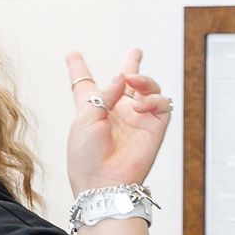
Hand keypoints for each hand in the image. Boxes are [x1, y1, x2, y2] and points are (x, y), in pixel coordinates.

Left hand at [65, 49, 171, 193]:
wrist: (102, 181)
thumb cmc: (86, 156)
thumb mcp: (84, 120)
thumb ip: (103, 95)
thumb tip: (121, 78)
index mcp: (92, 110)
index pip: (86, 85)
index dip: (79, 69)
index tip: (72, 54)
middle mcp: (116, 112)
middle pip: (125, 83)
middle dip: (132, 66)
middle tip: (135, 52)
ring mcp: (137, 118)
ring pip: (147, 88)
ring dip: (142, 79)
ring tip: (131, 81)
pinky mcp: (154, 126)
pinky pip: (161, 103)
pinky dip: (151, 99)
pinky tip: (138, 107)